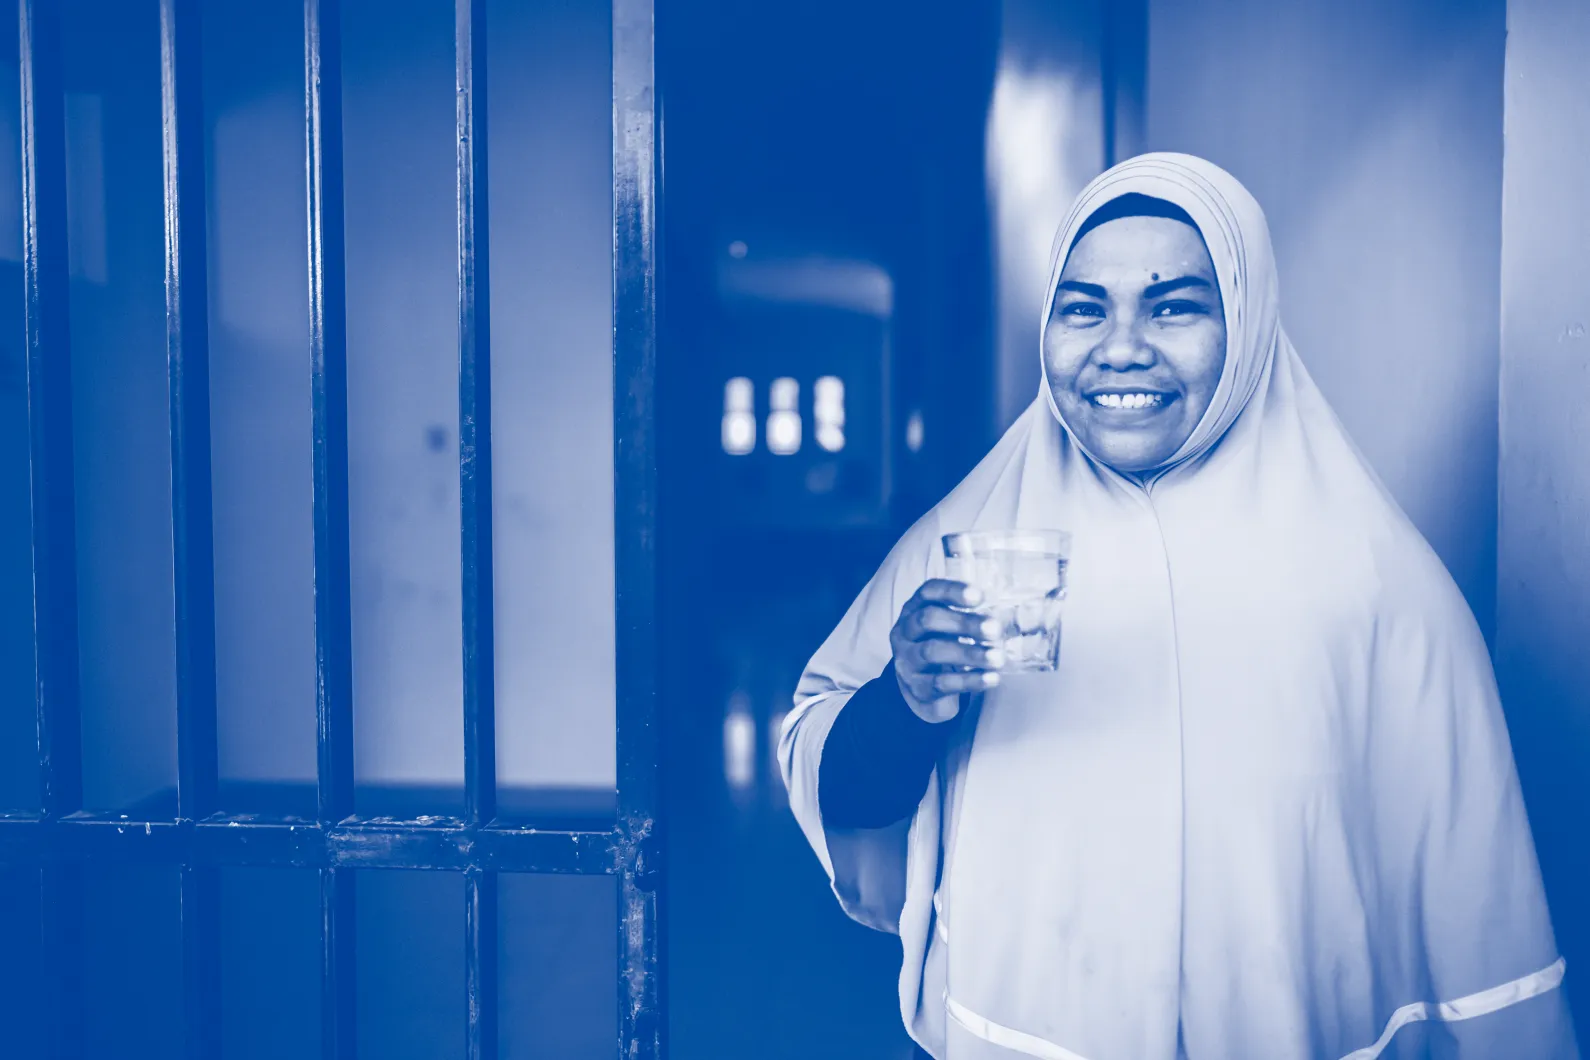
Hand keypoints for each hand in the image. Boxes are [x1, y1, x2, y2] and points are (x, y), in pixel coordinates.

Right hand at [889, 579, 1003, 722]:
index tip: (980, 597)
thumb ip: (970, 616)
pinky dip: (969, 680)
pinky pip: (940, 683)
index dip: (953, 591)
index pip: (929, 592)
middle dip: (964, 623)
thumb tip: (1011, 614)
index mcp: (915, 608)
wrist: (922, 686)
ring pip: (932, 652)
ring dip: (969, 654)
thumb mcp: (948, 626)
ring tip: (998, 658)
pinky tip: (991, 678)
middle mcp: (905, 631)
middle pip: (928, 620)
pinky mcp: (916, 686)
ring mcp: (907, 660)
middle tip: (995, 629)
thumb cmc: (942, 645)